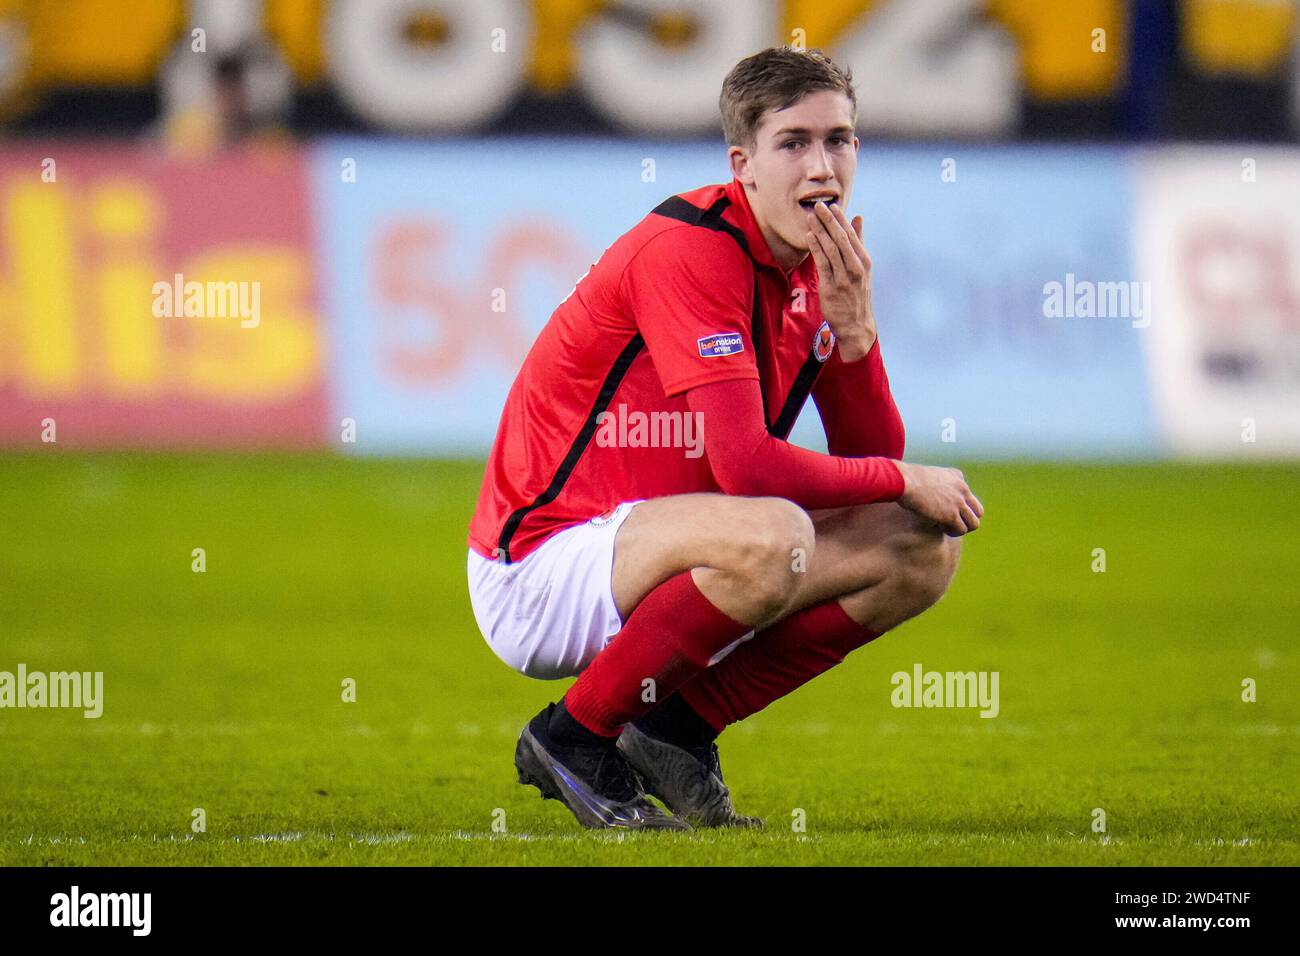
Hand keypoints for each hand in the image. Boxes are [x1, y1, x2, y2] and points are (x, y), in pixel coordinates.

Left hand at [806, 201, 875, 361]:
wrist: (856, 324)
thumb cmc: (856, 293)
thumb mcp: (862, 267)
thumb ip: (859, 241)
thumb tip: (858, 218)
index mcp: (864, 260)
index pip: (851, 235)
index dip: (840, 219)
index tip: (831, 205)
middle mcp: (856, 267)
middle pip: (841, 239)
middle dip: (829, 221)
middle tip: (818, 205)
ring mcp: (845, 278)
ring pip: (832, 249)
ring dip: (820, 232)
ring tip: (811, 217)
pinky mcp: (832, 288)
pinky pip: (823, 264)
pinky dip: (816, 249)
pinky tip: (810, 237)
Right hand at [894, 461, 983, 535]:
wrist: (904, 481)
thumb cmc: (906, 479)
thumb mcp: (926, 476)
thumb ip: (934, 485)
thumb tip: (930, 498)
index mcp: (957, 476)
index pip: (968, 495)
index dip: (959, 506)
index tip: (946, 509)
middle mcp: (962, 489)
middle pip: (978, 510)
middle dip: (967, 519)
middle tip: (952, 522)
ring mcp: (958, 502)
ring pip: (973, 523)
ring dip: (961, 528)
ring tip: (946, 527)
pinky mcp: (951, 515)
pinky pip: (960, 530)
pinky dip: (951, 531)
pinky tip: (939, 527)